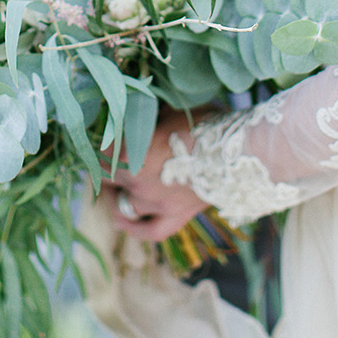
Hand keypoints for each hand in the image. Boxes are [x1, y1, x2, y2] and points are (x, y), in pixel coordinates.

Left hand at [103, 108, 210, 241]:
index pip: (101, 152)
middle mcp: (138, 181)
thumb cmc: (204, 124)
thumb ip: (146, 116)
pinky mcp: (175, 217)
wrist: (239, 152)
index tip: (101, 138)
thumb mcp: (169, 111)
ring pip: (123, 205)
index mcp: (132, 153)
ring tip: (115, 186)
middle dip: (105, 169)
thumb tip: (132, 107)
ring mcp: (156, 203)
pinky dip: (132, 228)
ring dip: (116, 195)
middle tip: (108, 159)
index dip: (98, 144)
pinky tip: (120, 221)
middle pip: (107, 179)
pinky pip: (148, 231)